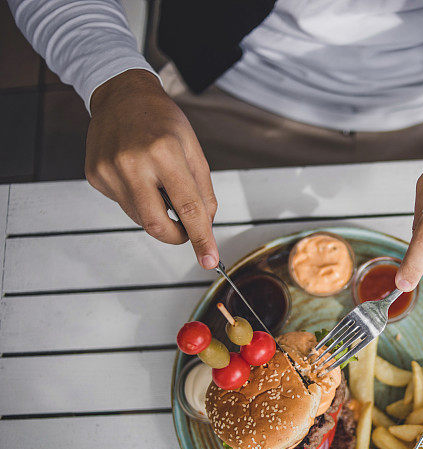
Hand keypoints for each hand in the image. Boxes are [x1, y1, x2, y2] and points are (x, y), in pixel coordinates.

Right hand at [85, 69, 218, 268]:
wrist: (121, 95)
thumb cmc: (162, 121)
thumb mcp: (193, 150)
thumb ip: (202, 192)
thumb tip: (205, 226)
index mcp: (164, 152)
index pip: (188, 208)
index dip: (201, 238)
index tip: (210, 260)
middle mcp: (132, 162)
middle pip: (156, 224)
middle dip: (176, 236)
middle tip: (185, 231)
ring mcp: (108, 170)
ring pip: (139, 217)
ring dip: (157, 213)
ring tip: (159, 183)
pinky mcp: (94, 175)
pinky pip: (123, 203)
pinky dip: (138, 199)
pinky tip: (137, 174)